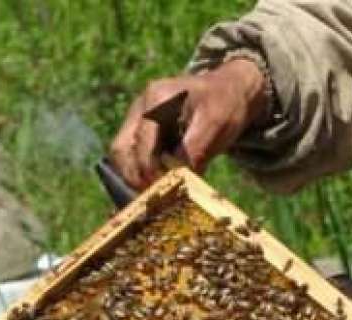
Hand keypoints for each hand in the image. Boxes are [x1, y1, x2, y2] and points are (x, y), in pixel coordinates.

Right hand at [109, 58, 268, 188]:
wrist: (230, 90)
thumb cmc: (224, 103)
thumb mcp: (216, 124)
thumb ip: (195, 149)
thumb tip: (177, 179)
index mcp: (157, 98)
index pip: (141, 141)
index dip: (149, 169)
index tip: (162, 190)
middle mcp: (141, 107)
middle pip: (121, 149)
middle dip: (135, 177)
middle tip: (154, 198)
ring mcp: (138, 119)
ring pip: (122, 155)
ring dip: (136, 177)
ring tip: (157, 194)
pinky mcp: (143, 133)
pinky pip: (133, 157)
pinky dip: (142, 173)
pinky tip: (160, 186)